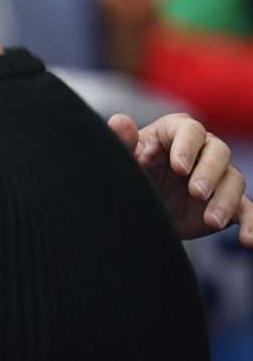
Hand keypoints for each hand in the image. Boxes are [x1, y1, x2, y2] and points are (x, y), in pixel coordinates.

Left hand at [108, 113, 252, 246]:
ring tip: (211, 221)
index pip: (189, 131)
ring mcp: (216, 176)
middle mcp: (201, 150)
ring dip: (226, 200)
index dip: (187, 147)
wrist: (136, 209)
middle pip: (218, 151)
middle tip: (196, 193)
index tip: (179, 168)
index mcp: (174, 133)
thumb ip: (123, 144)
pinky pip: (246, 209)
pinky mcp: (226, 202)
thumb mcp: (124, 163)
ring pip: (234, 179)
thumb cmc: (130, 176)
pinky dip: (252, 223)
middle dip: (209, 172)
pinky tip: (249, 240)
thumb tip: (120, 121)